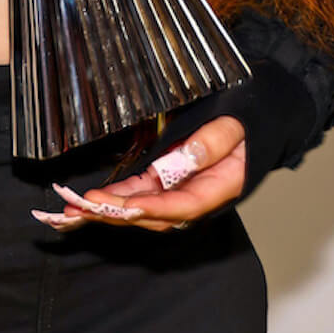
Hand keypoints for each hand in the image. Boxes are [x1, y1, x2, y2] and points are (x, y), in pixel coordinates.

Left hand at [31, 116, 246, 232]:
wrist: (262, 116)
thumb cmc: (251, 119)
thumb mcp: (236, 124)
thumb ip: (210, 144)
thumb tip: (182, 160)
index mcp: (218, 188)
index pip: (181, 206)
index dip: (150, 208)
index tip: (121, 205)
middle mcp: (197, 197)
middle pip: (153, 216)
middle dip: (115, 215)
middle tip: (80, 208)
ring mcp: (181, 191)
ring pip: (141, 210)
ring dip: (108, 212)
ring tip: (71, 210)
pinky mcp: (169, 181)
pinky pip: (139, 195)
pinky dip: (115, 199)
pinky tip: (89, 200)